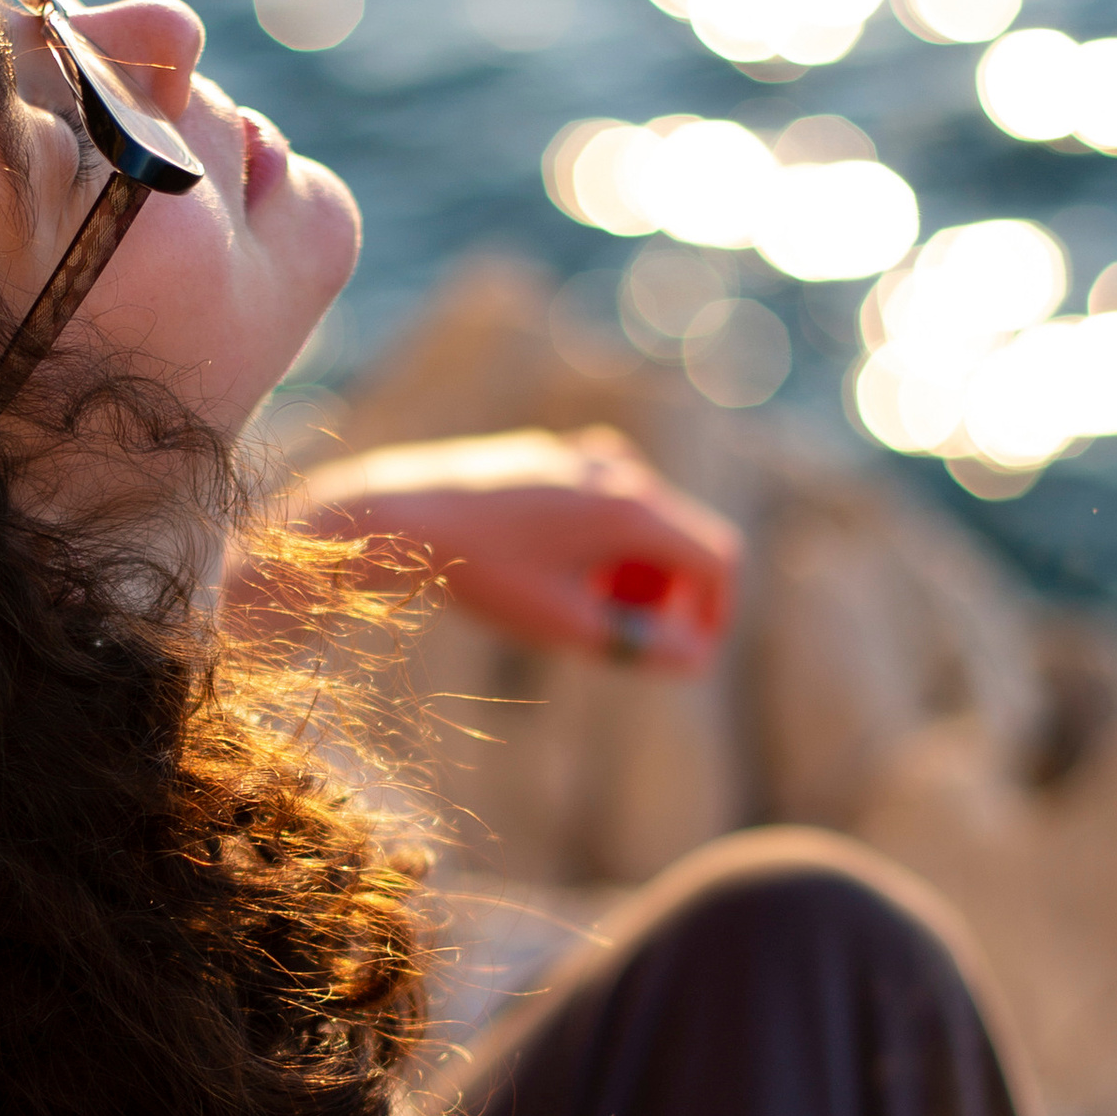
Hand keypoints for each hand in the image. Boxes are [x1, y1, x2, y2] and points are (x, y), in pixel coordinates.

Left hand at [289, 429, 740, 673]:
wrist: (400, 515)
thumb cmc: (483, 573)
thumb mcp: (566, 622)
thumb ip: (638, 643)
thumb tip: (695, 660)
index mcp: (633, 507)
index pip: (717, 559)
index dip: (715, 614)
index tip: (688, 654)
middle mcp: (620, 469)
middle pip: (683, 540)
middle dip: (670, 596)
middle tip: (626, 641)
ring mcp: (586, 455)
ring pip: (643, 522)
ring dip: (635, 573)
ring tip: (582, 611)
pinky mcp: (555, 455)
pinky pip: (606, 503)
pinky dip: (603, 546)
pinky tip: (554, 576)